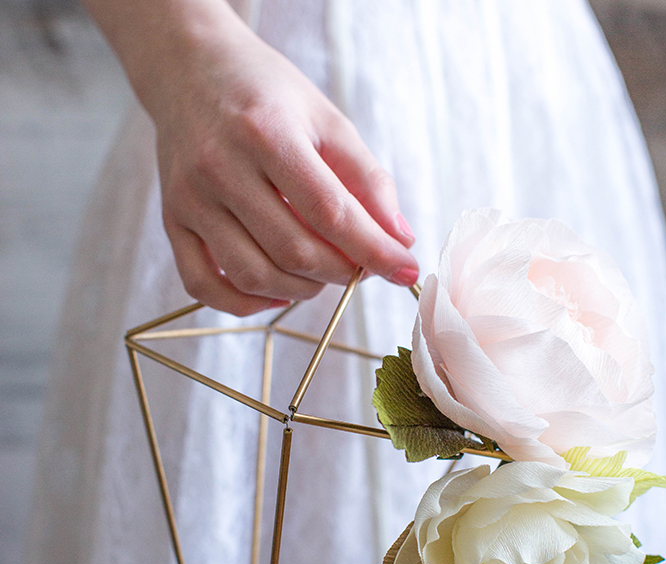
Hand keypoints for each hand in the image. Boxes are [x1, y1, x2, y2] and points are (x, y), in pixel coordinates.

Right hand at [138, 8, 418, 314]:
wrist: (190, 69)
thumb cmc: (267, 96)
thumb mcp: (327, 120)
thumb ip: (367, 179)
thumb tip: (400, 240)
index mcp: (266, 133)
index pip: (330, 212)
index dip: (373, 249)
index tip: (404, 269)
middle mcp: (221, 168)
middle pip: (294, 251)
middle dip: (340, 271)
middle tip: (359, 265)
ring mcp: (190, 199)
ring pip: (253, 275)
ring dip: (302, 290)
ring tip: (322, 272)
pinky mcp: (172, 220)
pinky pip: (204, 285)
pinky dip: (245, 303)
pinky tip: (277, 289)